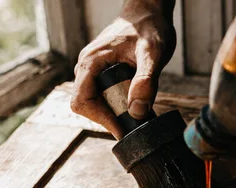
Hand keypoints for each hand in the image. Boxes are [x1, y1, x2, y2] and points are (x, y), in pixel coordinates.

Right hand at [71, 0, 175, 138]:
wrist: (149, 12)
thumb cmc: (150, 27)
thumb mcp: (153, 54)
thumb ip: (145, 81)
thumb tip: (137, 111)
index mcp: (91, 61)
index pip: (82, 101)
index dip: (101, 119)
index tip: (123, 129)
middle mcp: (86, 66)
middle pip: (85, 105)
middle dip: (107, 118)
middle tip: (133, 123)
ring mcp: (92, 70)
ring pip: (93, 102)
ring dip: (112, 112)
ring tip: (135, 113)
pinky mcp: (101, 72)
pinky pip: (101, 95)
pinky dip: (115, 105)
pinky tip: (133, 104)